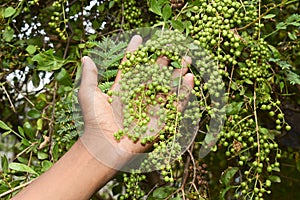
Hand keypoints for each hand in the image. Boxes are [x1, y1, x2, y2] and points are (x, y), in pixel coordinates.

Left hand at [78, 35, 193, 169]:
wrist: (103, 146)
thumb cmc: (94, 122)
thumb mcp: (89, 95)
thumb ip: (89, 76)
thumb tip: (86, 57)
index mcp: (123, 89)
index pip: (131, 66)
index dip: (135, 52)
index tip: (139, 38)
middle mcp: (138, 97)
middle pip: (153, 74)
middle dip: (162, 60)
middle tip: (170, 46)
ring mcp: (151, 108)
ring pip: (167, 87)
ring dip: (178, 73)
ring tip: (186, 59)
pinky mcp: (161, 120)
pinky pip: (175, 105)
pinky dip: (184, 93)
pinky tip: (189, 79)